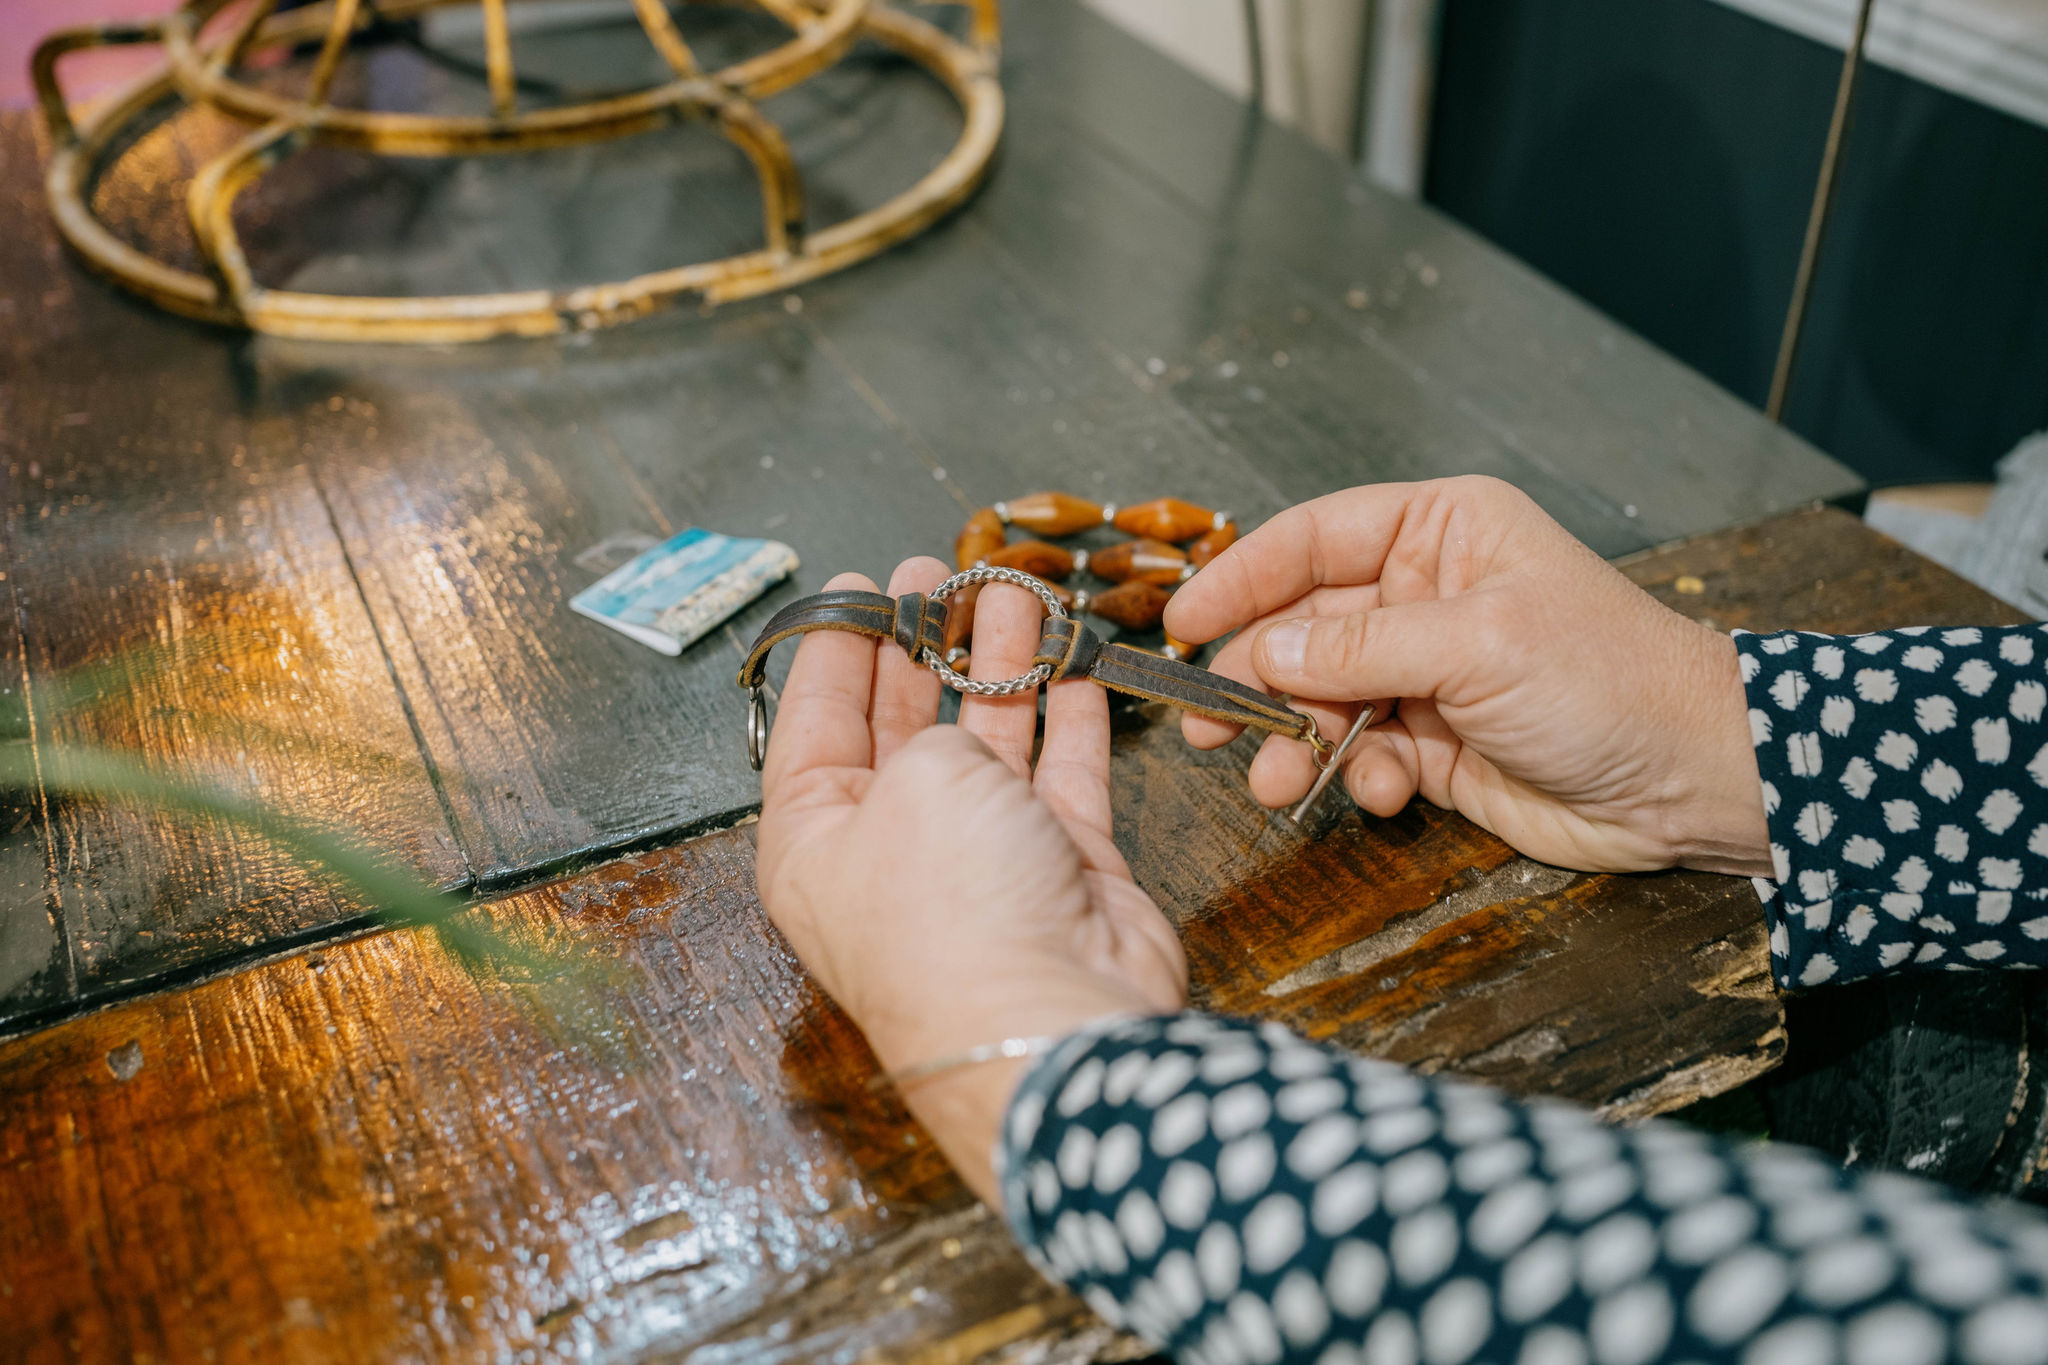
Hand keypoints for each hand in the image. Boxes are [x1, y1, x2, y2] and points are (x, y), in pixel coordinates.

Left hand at [753, 558, 1187, 1203]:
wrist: (1053, 1019)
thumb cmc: (953, 912)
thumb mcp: (913, 780)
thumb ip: (930, 734)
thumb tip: (960, 729)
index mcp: (816, 840)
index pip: (814, 723)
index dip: (835, 648)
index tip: (854, 583)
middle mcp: (892, 850)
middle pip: (902, 726)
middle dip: (923, 644)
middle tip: (938, 575)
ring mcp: (981, 860)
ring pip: (988, 739)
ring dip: (1002, 663)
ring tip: (1012, 592)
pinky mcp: (1062, 869)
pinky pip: (1061, 775)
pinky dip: (1069, 716)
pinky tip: (1073, 663)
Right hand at [1164, 476, 1771, 876]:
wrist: (1688, 779)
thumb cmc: (1607, 680)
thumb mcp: (1475, 643)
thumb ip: (1358, 646)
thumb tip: (1262, 652)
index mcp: (1441, 533)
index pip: (1313, 539)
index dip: (1241, 578)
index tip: (1181, 622)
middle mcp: (1426, 595)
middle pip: (1301, 626)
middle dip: (1254, 678)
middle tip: (1204, 722)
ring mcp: (1426, 672)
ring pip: (1319, 699)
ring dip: (1291, 743)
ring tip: (1273, 783)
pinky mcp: (1433, 743)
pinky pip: (1356, 753)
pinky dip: (1351, 776)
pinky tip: (1377, 792)